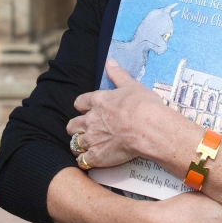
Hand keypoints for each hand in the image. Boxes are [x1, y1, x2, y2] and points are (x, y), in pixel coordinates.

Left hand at [66, 60, 181, 167]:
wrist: (148, 128)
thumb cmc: (143, 105)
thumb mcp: (131, 84)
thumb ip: (118, 74)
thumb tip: (109, 61)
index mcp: (98, 101)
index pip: (80, 102)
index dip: (82, 106)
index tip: (85, 109)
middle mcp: (90, 120)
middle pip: (72, 124)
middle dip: (76, 127)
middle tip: (85, 130)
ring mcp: (92, 139)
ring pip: (75, 143)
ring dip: (79, 145)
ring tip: (87, 147)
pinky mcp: (96, 156)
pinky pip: (82, 161)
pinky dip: (85, 161)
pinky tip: (91, 160)